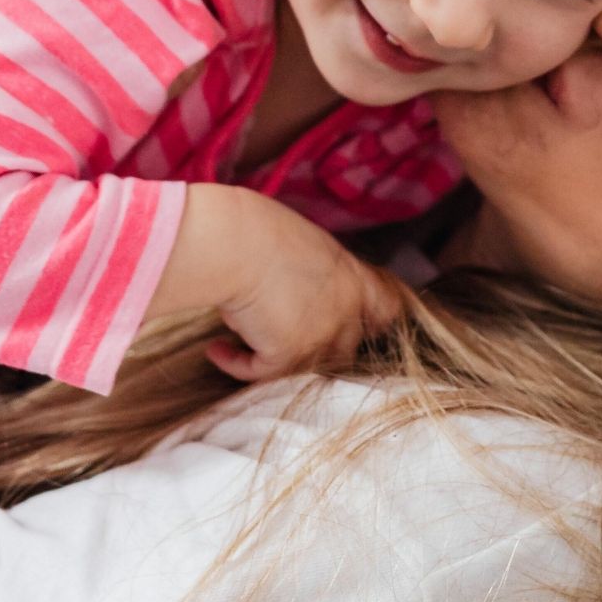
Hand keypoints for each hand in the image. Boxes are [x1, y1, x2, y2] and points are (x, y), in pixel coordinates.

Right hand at [208, 242, 408, 382]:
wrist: (237, 242)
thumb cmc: (257, 228)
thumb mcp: (302, 243)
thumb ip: (312, 271)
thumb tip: (289, 294)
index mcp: (351, 276)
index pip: (385, 308)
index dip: (374, 322)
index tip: (362, 326)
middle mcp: (344, 311)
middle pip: (345, 347)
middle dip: (315, 347)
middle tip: (279, 337)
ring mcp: (319, 336)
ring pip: (303, 366)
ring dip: (273, 358)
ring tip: (239, 343)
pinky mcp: (287, 355)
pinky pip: (260, 373)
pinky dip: (235, 363)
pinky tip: (216, 349)